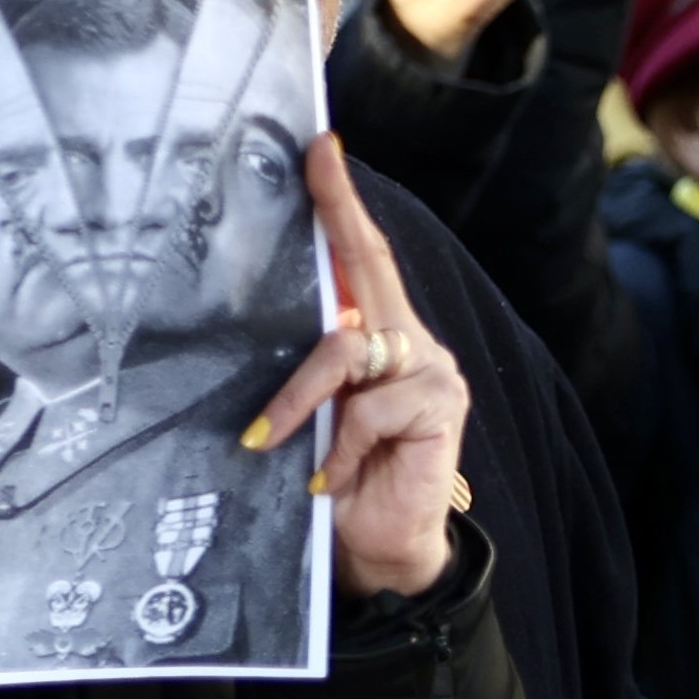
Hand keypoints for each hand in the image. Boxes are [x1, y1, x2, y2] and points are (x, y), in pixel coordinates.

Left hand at [243, 138, 472, 599]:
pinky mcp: (441, 404)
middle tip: (314, 160)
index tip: (320, 149)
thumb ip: (308, 373)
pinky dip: (341, 441)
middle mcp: (410, 341)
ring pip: (349, 349)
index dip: (341, 202)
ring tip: (273, 439)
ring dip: (301, 397)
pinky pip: (372, 404)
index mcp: (378, 336)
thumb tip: (257, 327)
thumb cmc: (340, 480)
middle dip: (339, 210)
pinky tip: (330, 476)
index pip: (360, 259)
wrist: (381, 549)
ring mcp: (431, 370)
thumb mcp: (313, 418)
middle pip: (371, 266)